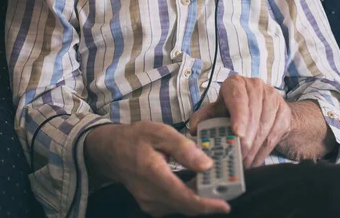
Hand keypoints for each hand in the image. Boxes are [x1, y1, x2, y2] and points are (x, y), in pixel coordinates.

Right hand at [84, 121, 230, 216]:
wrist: (111, 150)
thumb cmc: (135, 137)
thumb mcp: (159, 132)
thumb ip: (183, 148)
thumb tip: (207, 165)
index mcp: (154, 175)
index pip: (184, 198)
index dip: (207, 205)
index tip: (225, 204)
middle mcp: (151, 195)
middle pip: (186, 206)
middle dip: (209, 199)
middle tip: (227, 187)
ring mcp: (149, 203)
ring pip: (181, 207)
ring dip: (199, 198)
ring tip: (215, 182)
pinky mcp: (150, 204)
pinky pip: (174, 204)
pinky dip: (188, 196)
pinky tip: (197, 183)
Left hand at [189, 75, 291, 167]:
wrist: (261, 108)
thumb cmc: (232, 109)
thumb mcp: (217, 111)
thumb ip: (204, 118)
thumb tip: (193, 129)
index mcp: (236, 83)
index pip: (237, 97)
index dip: (239, 115)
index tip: (237, 133)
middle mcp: (255, 85)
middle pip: (252, 114)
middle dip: (245, 139)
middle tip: (237, 157)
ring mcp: (272, 97)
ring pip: (264, 126)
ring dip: (254, 148)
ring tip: (244, 163)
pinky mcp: (283, 111)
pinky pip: (274, 134)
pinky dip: (264, 150)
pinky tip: (254, 160)